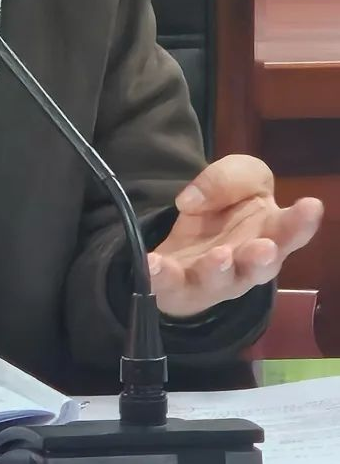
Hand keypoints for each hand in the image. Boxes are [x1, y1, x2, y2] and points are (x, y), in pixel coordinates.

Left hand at [149, 155, 321, 316]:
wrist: (190, 240)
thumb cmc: (228, 211)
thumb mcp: (237, 176)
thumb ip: (227, 179)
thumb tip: (193, 200)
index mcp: (271, 232)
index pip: (291, 229)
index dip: (302, 221)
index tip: (310, 206)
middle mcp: (248, 262)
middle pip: (261, 266)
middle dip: (262, 258)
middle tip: (264, 247)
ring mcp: (216, 279)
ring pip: (220, 280)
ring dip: (218, 269)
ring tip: (219, 255)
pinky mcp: (181, 287)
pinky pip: (170, 284)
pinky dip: (160, 275)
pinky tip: (153, 263)